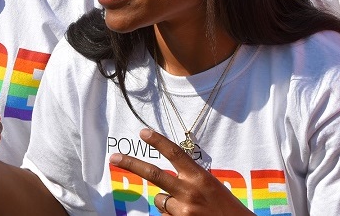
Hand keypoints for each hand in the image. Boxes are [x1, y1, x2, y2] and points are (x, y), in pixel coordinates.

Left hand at [110, 129, 252, 214]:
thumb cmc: (225, 207)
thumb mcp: (210, 186)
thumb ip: (188, 180)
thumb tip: (163, 184)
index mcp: (199, 177)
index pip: (174, 153)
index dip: (157, 141)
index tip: (142, 132)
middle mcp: (189, 192)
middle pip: (153, 173)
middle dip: (131, 164)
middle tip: (113, 157)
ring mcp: (183, 211)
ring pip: (160, 200)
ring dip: (168, 202)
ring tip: (189, 208)